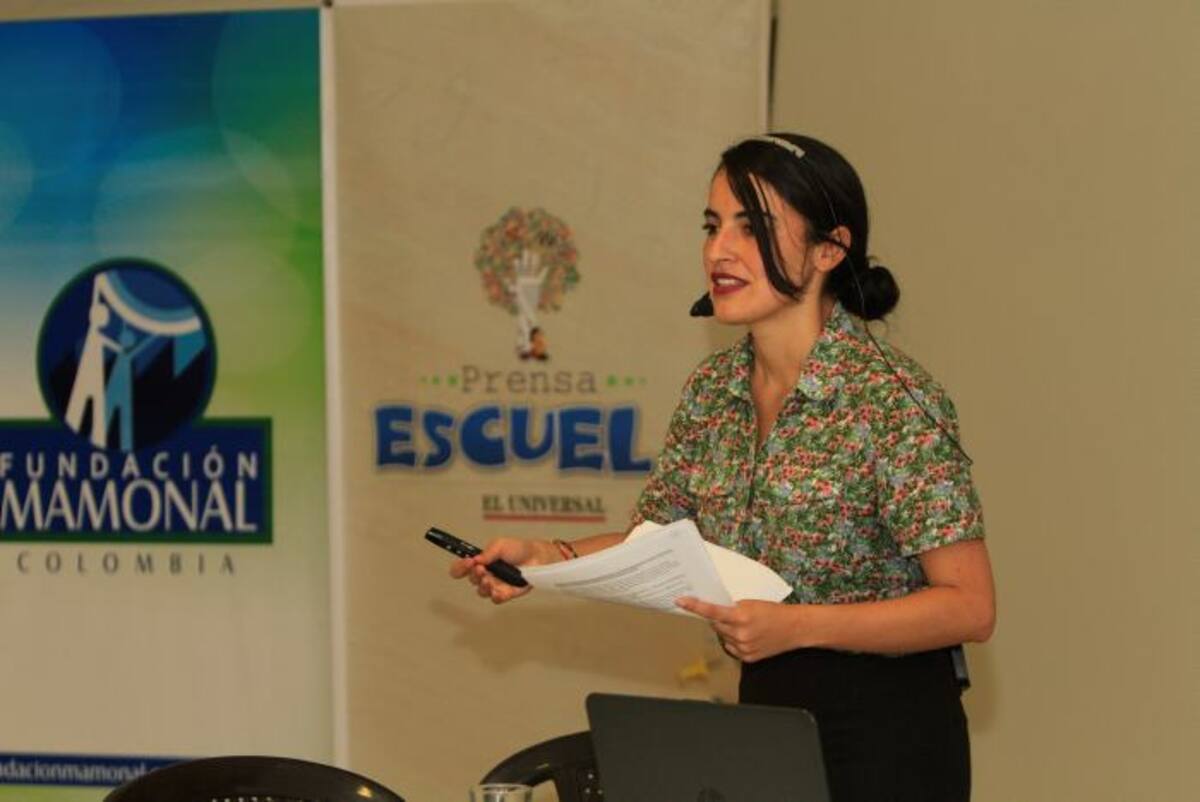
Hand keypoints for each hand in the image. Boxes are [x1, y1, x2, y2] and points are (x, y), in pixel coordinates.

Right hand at [449, 538, 545, 604]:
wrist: (537, 557)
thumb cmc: (518, 550)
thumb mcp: (501, 545)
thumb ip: (488, 552)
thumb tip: (476, 559)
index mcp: (480, 562)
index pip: (462, 568)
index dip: (460, 567)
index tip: (467, 562)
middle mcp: (485, 575)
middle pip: (471, 580)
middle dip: (474, 575)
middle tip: (481, 569)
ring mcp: (495, 585)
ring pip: (482, 591)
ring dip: (483, 586)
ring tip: (489, 580)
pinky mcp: (506, 593)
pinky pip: (496, 599)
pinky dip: (496, 596)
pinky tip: (498, 591)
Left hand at [676, 597, 803, 662]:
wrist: (795, 628)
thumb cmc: (774, 612)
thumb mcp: (751, 603)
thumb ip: (732, 608)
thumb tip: (714, 612)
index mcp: (741, 615)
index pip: (712, 611)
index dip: (694, 606)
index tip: (681, 601)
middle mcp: (740, 633)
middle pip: (715, 625)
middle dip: (719, 619)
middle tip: (731, 614)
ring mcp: (743, 647)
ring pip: (722, 637)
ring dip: (727, 630)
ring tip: (746, 626)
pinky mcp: (747, 658)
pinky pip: (731, 648)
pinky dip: (734, 641)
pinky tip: (748, 636)